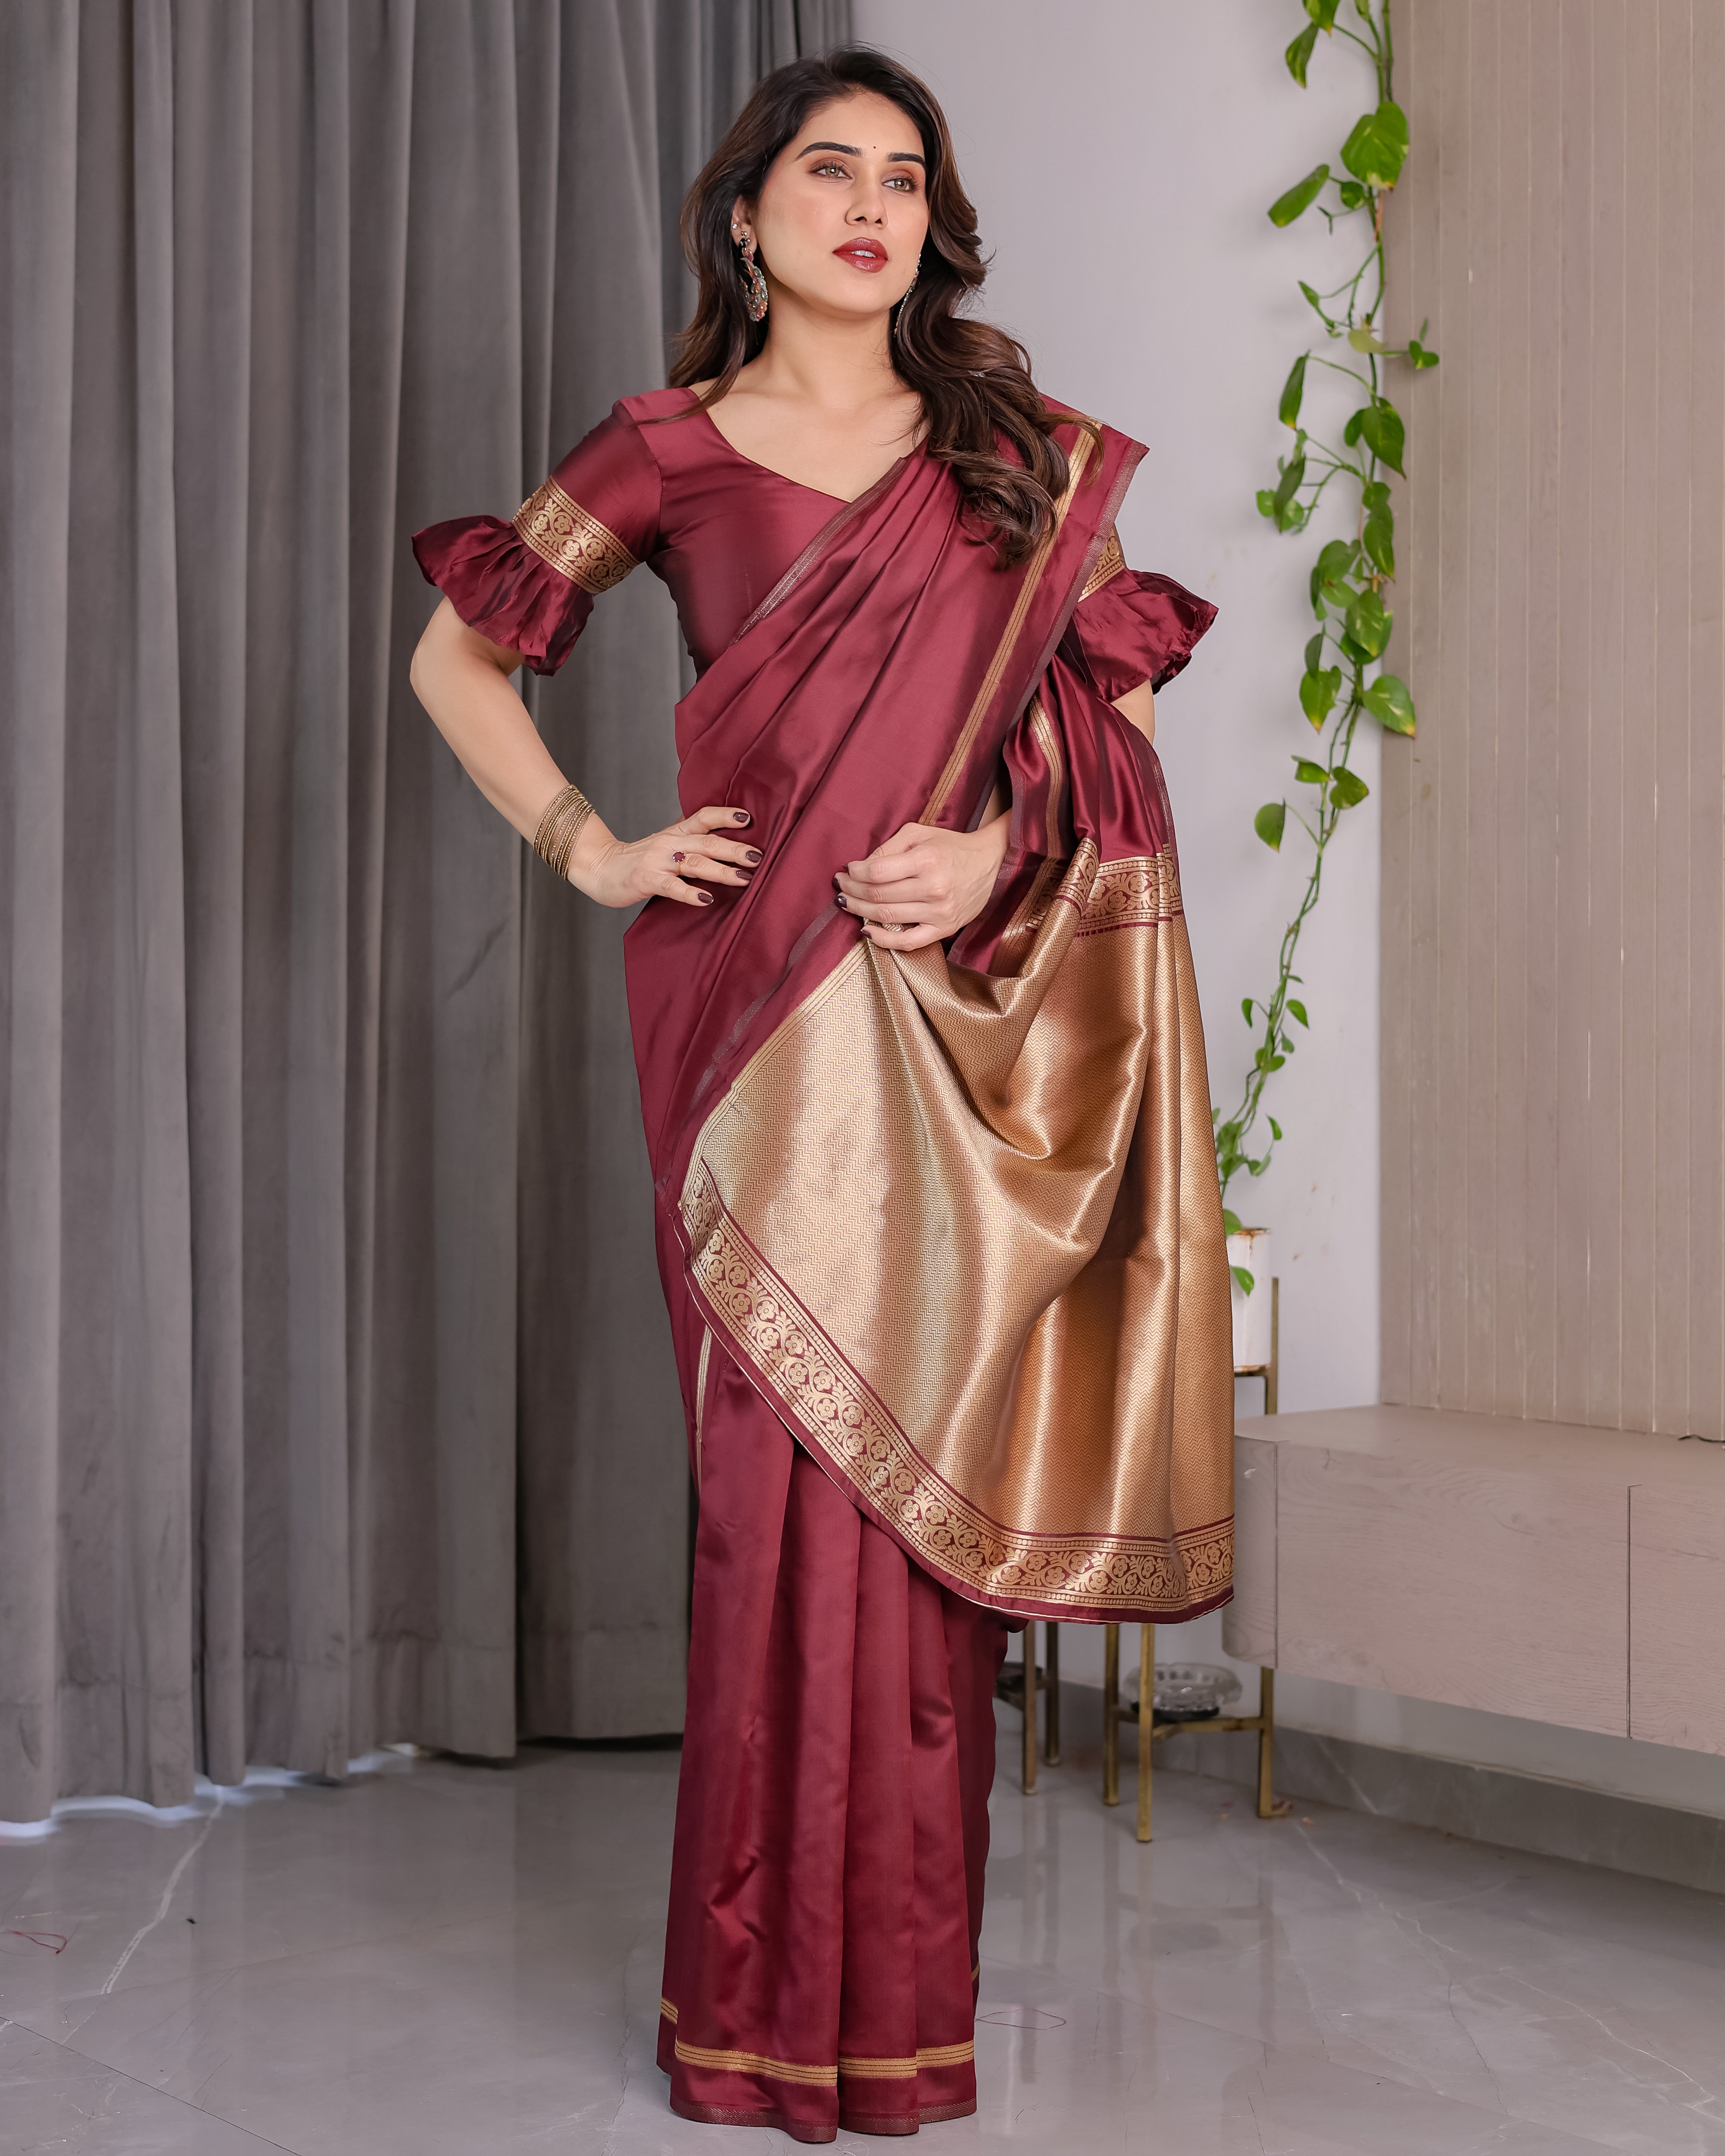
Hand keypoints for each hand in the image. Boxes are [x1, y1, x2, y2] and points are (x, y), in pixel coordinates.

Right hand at [569, 803, 760, 909]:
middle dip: (735, 849)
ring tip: (745, 878)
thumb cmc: (639, 859)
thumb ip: (691, 840)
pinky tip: (707, 899)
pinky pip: (672, 887)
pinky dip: (690, 893)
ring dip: (722, 870)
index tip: (749, 819)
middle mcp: (669, 843)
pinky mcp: (647, 880)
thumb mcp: (666, 843)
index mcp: (676, 833)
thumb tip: (725, 840)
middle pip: (707, 842)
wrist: (599, 867)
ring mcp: (658, 861)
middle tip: (759, 856)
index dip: (725, 815)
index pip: (703, 817)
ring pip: (695, 863)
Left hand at [835, 816, 1010, 951]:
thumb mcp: (919, 833)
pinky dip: (883, 940)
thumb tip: (860, 867)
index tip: (847, 870)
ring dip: (859, 911)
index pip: (877, 872)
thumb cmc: (950, 846)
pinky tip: (866, 931)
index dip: (855, 873)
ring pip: (887, 917)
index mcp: (926, 860)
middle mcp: (933, 888)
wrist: (989, 862)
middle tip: (840, 886)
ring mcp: (939, 912)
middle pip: (878, 896)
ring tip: (846, 903)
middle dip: (852, 891)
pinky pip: (908, 942)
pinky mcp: (944, 929)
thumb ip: (888, 847)